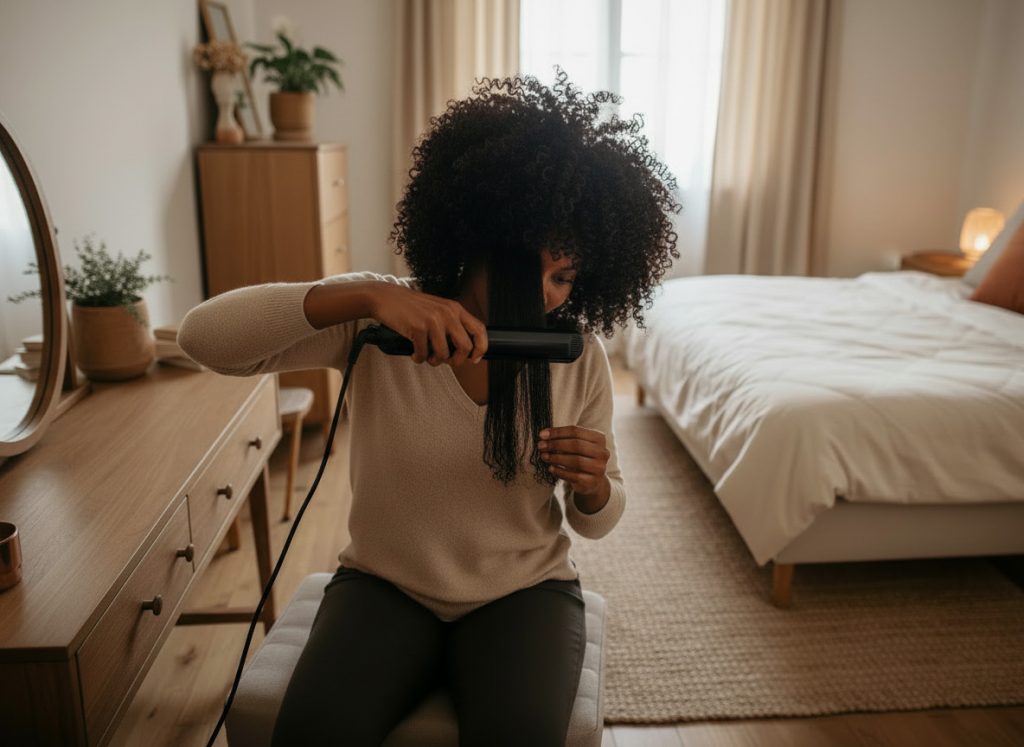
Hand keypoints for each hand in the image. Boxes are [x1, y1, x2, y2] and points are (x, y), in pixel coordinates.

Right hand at [367, 284, 487, 365]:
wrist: (385, 297)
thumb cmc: (410, 306)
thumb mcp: (437, 309)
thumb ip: (451, 323)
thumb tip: (463, 348)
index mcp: (455, 309)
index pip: (479, 329)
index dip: (481, 348)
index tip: (474, 359)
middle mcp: (447, 313)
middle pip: (465, 347)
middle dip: (456, 361)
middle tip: (446, 361)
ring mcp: (433, 320)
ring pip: (443, 354)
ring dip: (434, 361)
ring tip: (427, 356)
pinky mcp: (418, 328)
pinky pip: (423, 354)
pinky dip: (418, 358)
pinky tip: (414, 353)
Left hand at [537, 425, 610, 501]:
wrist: (591, 480)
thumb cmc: (580, 457)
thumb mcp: (575, 445)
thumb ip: (562, 438)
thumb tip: (543, 435)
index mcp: (599, 438)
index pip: (576, 431)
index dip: (557, 432)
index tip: (541, 435)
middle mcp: (603, 452)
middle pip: (577, 445)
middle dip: (556, 445)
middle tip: (541, 446)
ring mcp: (599, 468)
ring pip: (576, 460)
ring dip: (557, 458)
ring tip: (544, 456)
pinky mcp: (592, 481)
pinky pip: (574, 476)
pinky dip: (560, 471)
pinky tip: (550, 468)